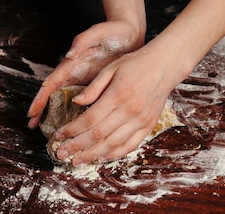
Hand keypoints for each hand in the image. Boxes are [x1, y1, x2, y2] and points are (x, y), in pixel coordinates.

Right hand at [27, 20, 143, 128]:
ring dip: (60, 115)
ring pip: (69, 101)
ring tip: (54, 132)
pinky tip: (80, 127)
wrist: (131, 33)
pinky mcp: (100, 84)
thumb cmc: (113, 31)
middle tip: (34, 128)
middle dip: (44, 111)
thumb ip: (82, 40)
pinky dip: (80, 114)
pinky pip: (87, 102)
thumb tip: (69, 53)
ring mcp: (87, 80)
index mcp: (73, 63)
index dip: (41, 99)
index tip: (31, 114)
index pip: (52, 84)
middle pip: (56, 95)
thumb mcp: (98, 32)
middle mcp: (77, 73)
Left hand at [51, 42, 182, 164]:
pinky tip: (101, 157)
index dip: (72, 130)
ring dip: (93, 154)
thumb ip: (93, 87)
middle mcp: (130, 110)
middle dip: (77, 146)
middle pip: (98, 135)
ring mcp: (141, 120)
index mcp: (118, 94)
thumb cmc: (136, 63)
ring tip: (77, 160)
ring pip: (113, 144)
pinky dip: (114, 154)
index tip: (59, 135)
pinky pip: (130, 145)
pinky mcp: (149, 125)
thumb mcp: (112, 68)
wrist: (164, 65)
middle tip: (62, 153)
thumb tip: (76, 102)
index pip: (90, 119)